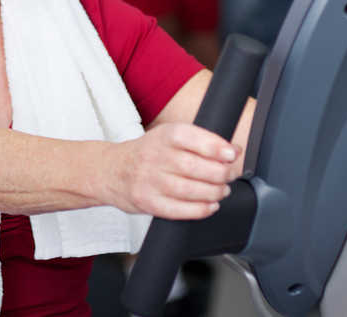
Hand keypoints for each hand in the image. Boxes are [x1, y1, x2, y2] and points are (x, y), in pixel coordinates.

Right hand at [104, 123, 239, 219]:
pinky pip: (180, 210)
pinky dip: (201, 210)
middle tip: (228, 175)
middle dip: (220, 173)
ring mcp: (150, 181)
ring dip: (214, 193)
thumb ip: (200, 141)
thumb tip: (234, 150)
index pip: (191, 138)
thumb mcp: (168, 136)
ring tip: (221, 191)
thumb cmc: (148, 153)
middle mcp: (155, 156)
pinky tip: (210, 205)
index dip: (215, 146)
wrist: (112, 170)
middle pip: (194, 167)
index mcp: (163, 136)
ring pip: (190, 190)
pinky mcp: (149, 202)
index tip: (231, 153)